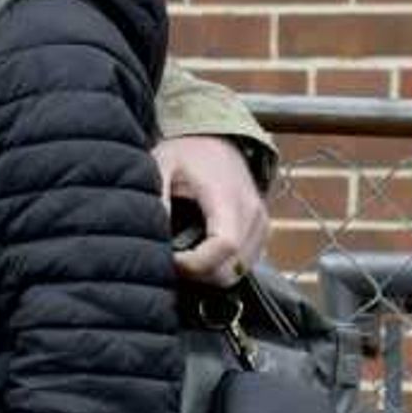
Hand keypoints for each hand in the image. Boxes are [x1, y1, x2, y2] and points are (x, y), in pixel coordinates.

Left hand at [158, 135, 265, 284]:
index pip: (224, 246)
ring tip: (181, 257)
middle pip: (231, 267)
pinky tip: (197, 254)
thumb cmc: (185, 153)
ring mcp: (261, 223)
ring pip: (238, 271)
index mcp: (228, 196)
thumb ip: (157, 198)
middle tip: (168, 261)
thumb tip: (150, 234)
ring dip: (207, 274)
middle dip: (197, 274)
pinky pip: (244, 265)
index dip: (194, 264)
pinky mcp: (261, 231)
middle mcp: (253, 213)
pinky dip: (219, 268)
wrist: (216, 138)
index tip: (168, 259)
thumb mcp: (161, 165)